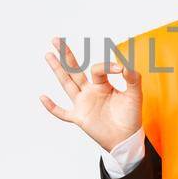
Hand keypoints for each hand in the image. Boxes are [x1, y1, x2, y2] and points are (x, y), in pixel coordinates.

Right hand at [40, 37, 141, 151]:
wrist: (127, 138)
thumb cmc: (130, 116)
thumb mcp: (135, 95)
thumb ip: (133, 79)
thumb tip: (126, 66)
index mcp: (102, 84)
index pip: (97, 69)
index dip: (106, 66)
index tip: (120, 68)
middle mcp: (89, 91)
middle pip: (74, 70)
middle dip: (66, 55)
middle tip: (56, 40)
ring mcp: (82, 104)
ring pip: (66, 84)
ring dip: (57, 70)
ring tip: (48, 55)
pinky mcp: (79, 118)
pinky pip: (62, 113)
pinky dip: (52, 107)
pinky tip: (42, 97)